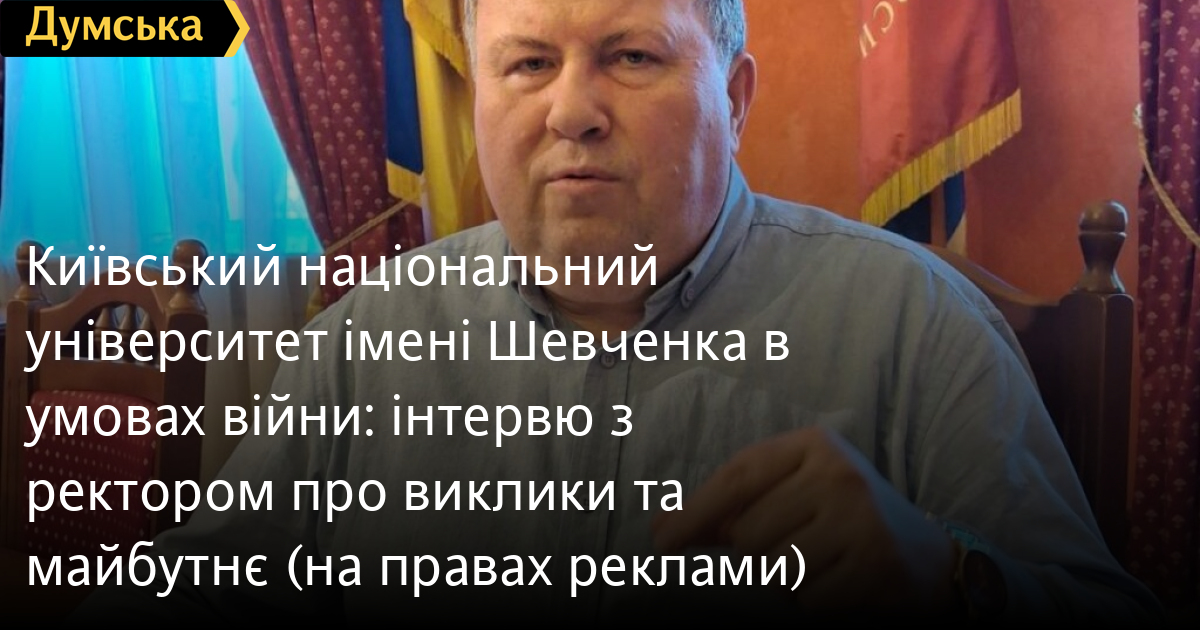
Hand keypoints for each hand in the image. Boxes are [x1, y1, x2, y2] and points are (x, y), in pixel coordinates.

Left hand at [651, 426, 958, 615]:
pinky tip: (844, 582)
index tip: (660, 542)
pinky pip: (809, 600)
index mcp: (814, 446)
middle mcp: (839, 476)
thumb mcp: (792, 495)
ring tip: (825, 561)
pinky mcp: (874, 567)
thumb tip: (662, 529)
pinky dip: (817, 602)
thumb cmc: (841, 521)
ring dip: (789, 579)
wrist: (927, 560)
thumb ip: (731, 509)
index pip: (737, 477)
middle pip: (749, 534)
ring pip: (776, 570)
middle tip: (800, 544)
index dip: (694, 512)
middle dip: (760, 552)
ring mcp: (860, 521)